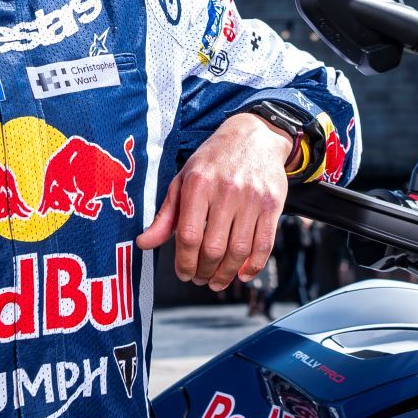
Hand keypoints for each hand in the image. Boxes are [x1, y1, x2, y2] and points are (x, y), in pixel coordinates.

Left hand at [137, 112, 292, 290]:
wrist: (254, 136)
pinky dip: (253, 266)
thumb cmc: (213, 161)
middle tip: (200, 279)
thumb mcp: (183, 180)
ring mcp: (252, 198)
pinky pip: (264, 244)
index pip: (189, 236)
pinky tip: (241, 274)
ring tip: (217, 281)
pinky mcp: (273, 204)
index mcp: (199, 184)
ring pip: (239, 251)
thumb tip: (144, 243)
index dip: (184, 262)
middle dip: (204, 272)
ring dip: (226, 274)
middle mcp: (226, 191)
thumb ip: (165, 215)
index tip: (183, 273)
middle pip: (214, 248)